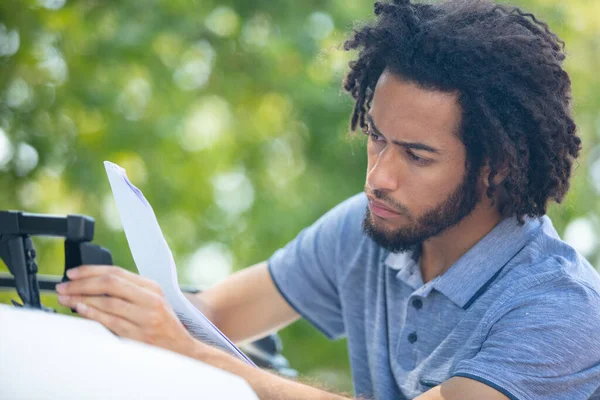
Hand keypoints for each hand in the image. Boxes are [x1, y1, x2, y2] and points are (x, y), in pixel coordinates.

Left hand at [56, 265, 195, 355]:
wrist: (180, 346)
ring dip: (82, 298)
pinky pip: (111, 321)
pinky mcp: (140, 334)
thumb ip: (127, 291)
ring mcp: (146, 317)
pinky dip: (93, 313)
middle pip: (110, 284)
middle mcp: (150, 299)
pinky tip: (80, 309)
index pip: (116, 272)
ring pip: (108, 302)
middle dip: (82, 283)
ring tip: (66, 298)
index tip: (72, 274)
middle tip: (64, 286)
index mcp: (152, 287)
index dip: (90, 271)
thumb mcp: (151, 300)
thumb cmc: (161, 323)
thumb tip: (91, 284)